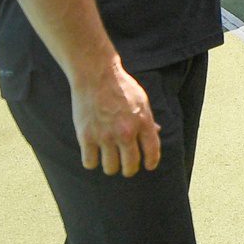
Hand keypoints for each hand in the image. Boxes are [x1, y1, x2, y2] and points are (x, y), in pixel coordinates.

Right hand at [72, 62, 160, 176]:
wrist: (96, 74)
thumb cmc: (120, 85)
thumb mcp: (141, 99)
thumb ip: (148, 119)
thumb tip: (156, 132)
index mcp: (143, 122)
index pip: (152, 152)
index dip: (151, 162)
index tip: (148, 166)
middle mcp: (126, 132)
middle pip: (130, 166)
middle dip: (129, 169)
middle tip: (126, 167)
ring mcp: (105, 135)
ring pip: (110, 168)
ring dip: (111, 167)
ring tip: (109, 160)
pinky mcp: (86, 136)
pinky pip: (90, 163)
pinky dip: (91, 162)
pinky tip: (93, 155)